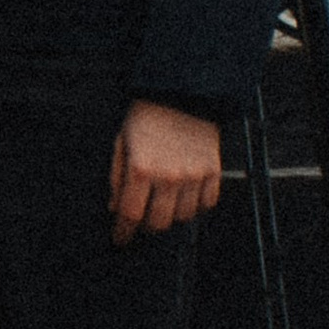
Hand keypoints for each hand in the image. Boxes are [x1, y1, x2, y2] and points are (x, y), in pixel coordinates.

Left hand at [108, 101, 223, 246]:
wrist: (182, 90)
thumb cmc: (147, 116)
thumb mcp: (122, 142)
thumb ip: (117, 178)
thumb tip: (115, 207)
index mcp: (141, 168)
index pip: (130, 214)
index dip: (123, 232)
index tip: (121, 238)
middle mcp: (168, 176)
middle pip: (158, 223)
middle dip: (147, 226)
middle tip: (143, 219)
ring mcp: (193, 175)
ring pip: (183, 217)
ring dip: (172, 215)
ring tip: (165, 203)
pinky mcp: (213, 170)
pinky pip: (207, 204)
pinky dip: (197, 206)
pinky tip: (187, 196)